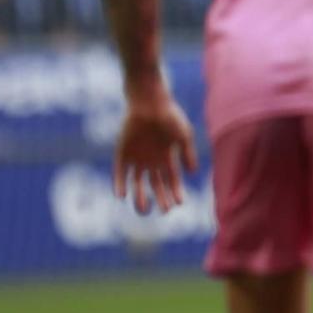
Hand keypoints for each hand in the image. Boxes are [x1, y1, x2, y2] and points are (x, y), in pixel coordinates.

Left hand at [113, 92, 197, 214]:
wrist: (149, 101)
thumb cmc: (170, 116)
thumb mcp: (184, 135)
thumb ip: (187, 154)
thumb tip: (192, 173)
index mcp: (166, 157)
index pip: (171, 180)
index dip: (176, 192)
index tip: (179, 204)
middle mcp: (151, 160)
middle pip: (155, 185)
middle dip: (160, 198)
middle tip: (164, 211)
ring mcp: (136, 157)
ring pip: (137, 182)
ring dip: (140, 195)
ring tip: (142, 208)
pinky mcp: (122, 152)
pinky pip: (120, 172)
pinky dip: (120, 183)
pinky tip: (122, 196)